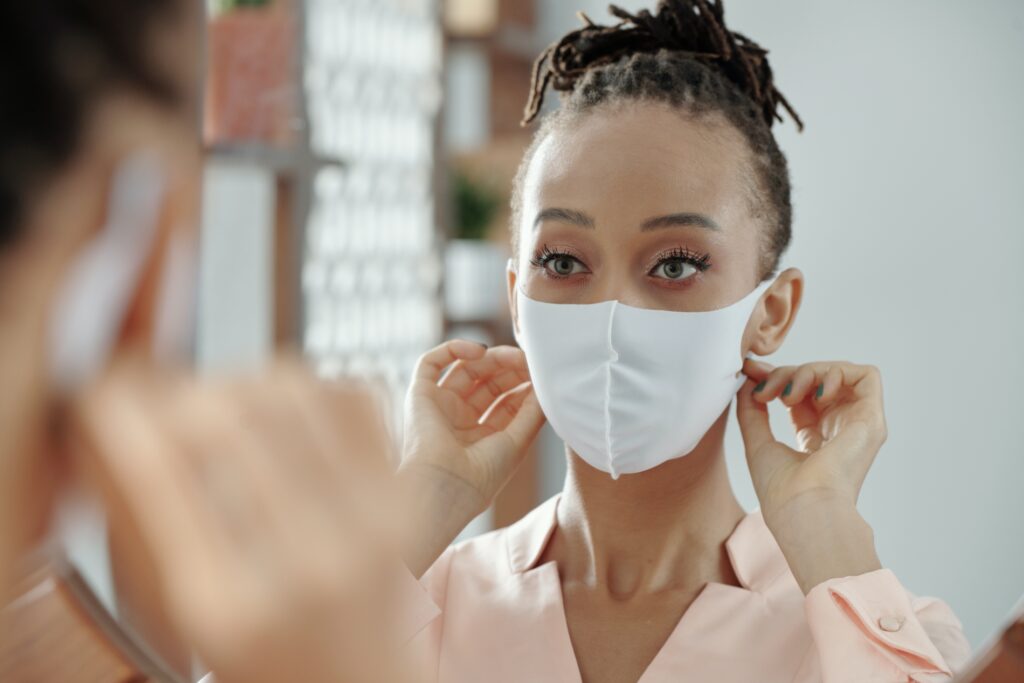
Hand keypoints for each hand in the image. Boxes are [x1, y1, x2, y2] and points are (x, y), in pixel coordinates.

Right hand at [72, 357, 414, 682]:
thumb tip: (115, 424)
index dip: (123, 415)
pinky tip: (282, 407)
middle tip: (166, 398)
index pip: (162, 473)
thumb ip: (150, 525)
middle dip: (181, 392)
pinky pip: (355, 396)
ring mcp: (369, 525)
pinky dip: (310, 385)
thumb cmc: (266, 652)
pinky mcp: (405, 498)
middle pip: (230, 421)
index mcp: (230, 605)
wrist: (359, 679)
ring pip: (296, 394)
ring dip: (245, 380)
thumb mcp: (186, 612)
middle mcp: (309, 562)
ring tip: (225, 400)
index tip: (106, 395)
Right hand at [399, 340, 545, 575]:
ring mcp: (439, 407)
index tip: (541, 374)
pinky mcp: (419, 394)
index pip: (506, 401)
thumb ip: (533, 412)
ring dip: (491, 358)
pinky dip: (454, 349)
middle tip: (528, 361)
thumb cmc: (480, 477)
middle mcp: (459, 421)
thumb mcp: (517, 442)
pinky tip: (479, 351)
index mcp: (481, 438)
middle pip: (488, 382)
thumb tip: (545, 384)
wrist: (443, 488)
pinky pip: (432, 362)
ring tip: (512, 356)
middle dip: (510, 369)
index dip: (524, 385)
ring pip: (466, 368)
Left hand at [736, 359, 886, 592]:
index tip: (751, 371)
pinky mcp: (872, 420)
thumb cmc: (782, 491)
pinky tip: (815, 395)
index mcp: (816, 440)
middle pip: (816, 381)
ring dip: (806, 372)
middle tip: (764, 390)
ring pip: (838, 373)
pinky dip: (836, 373)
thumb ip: (752, 411)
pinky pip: (866, 376)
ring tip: (786, 397)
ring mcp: (858, 424)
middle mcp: (840, 430)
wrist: (804, 510)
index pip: (801, 395)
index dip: (778, 377)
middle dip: (786, 374)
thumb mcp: (757, 442)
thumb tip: (748, 382)